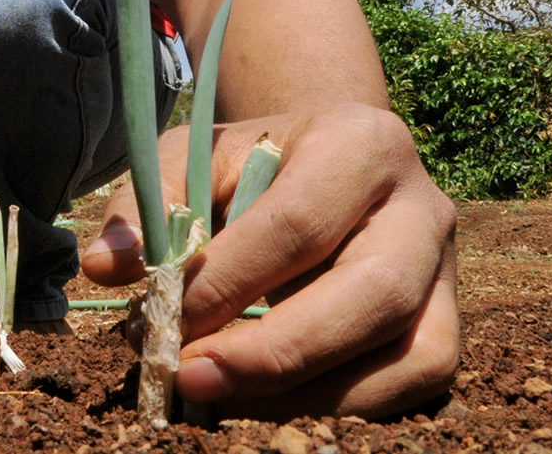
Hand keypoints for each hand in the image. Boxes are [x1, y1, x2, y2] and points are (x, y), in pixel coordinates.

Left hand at [81, 103, 459, 419]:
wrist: (324, 163)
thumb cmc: (251, 165)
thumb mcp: (192, 157)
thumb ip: (146, 204)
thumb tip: (103, 267)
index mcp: (361, 142)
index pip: (298, 223)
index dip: (229, 283)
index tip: (162, 323)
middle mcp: (422, 205)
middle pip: (372, 293)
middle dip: (277, 352)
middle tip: (192, 378)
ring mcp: (445, 271)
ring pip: (412, 352)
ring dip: (313, 396)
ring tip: (226, 403)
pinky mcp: (447, 322)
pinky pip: (420, 383)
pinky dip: (347, 409)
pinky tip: (271, 409)